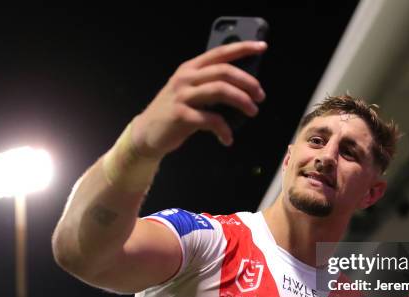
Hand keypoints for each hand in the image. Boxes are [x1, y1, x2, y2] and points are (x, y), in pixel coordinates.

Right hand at [132, 41, 266, 157]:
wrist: (146, 133)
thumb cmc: (174, 112)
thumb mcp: (190, 91)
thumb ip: (210, 84)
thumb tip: (243, 86)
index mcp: (191, 68)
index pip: (220, 52)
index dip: (243, 48)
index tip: (262, 47)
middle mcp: (186, 77)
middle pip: (224, 71)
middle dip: (248, 82)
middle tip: (260, 96)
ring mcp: (182, 95)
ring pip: (220, 90)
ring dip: (241, 101)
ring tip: (252, 111)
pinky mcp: (180, 115)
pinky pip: (210, 120)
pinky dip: (224, 130)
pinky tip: (228, 138)